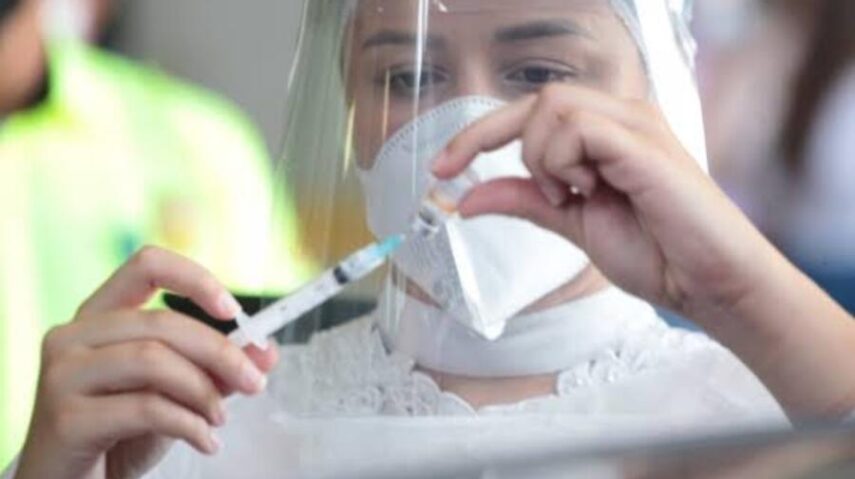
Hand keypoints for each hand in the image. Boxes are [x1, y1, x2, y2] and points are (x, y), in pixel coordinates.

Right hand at [15, 247, 277, 478]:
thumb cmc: (120, 435)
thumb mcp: (177, 396)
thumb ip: (216, 370)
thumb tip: (267, 352)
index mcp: (98, 318)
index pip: (147, 266)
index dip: (195, 279)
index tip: (233, 311)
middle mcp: (72, 337)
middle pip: (162, 322)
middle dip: (221, 352)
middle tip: (255, 383)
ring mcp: (62, 375)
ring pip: (153, 360)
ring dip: (204, 391)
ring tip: (220, 420)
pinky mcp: (64, 418)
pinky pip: (146, 408)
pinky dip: (189, 424)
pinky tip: (206, 441)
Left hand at [433, 84, 770, 317]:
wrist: (708, 285)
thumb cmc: (656, 252)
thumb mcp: (572, 223)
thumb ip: (526, 201)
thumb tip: (469, 197)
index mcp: (605, 130)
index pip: (530, 111)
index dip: (477, 135)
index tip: (441, 168)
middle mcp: (622, 115)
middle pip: (537, 98)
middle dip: (490, 138)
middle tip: (479, 180)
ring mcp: (635, 124)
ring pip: (552, 106)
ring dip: (543, 159)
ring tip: (573, 196)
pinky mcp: (644, 143)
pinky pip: (577, 128)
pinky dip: (564, 163)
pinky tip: (588, 191)